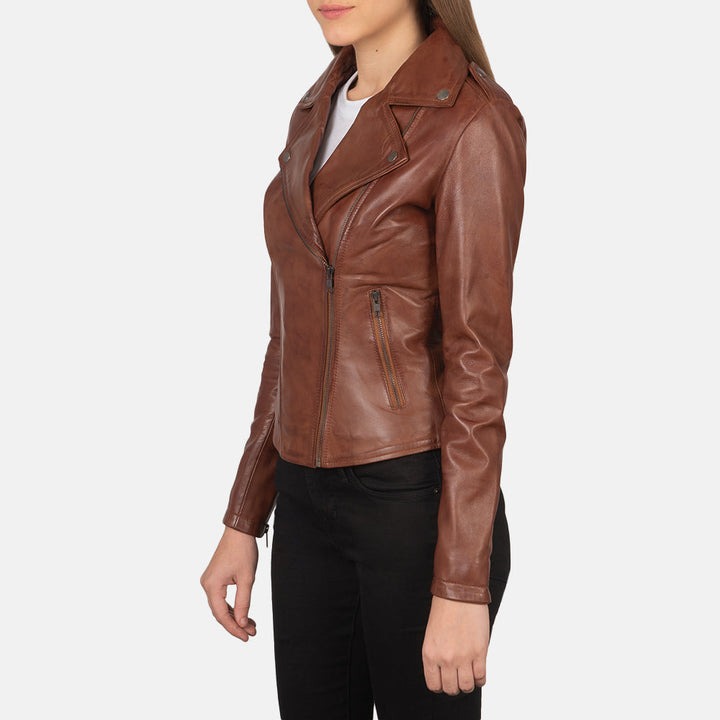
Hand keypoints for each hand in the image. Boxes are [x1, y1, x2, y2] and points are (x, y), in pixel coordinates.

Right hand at [200, 526, 259, 640]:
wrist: (239, 531)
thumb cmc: (243, 551)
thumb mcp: (247, 578)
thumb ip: (244, 603)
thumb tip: (242, 623)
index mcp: (212, 585)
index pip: (221, 615)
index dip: (234, 628)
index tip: (246, 637)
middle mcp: (207, 585)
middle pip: (220, 612)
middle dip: (236, 624)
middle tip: (251, 633)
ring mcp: (210, 581)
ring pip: (221, 606)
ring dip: (235, 616)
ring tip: (251, 626)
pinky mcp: (215, 578)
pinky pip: (222, 598)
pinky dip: (232, 606)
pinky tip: (243, 614)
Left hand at [422, 595, 489, 694]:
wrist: (459, 593)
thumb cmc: (444, 610)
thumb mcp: (432, 635)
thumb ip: (437, 655)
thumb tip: (445, 672)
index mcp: (430, 654)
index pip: (434, 685)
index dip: (441, 684)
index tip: (446, 679)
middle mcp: (445, 659)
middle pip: (451, 688)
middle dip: (455, 685)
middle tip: (459, 676)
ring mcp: (463, 657)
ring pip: (467, 686)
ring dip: (469, 683)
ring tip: (470, 673)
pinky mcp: (479, 653)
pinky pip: (481, 677)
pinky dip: (480, 678)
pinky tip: (478, 670)